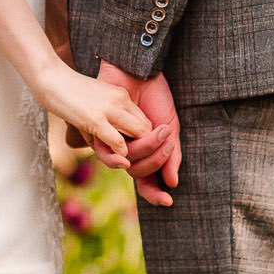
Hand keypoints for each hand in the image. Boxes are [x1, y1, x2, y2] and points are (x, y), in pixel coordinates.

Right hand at [38, 60, 151, 165]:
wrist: (49, 76)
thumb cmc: (67, 92)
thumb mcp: (92, 104)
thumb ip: (101, 123)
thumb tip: (100, 145)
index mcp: (122, 95)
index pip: (146, 120)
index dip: (144, 138)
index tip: (135, 150)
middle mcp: (121, 99)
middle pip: (148, 128)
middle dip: (146, 146)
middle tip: (136, 159)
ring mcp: (109, 109)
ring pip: (140, 135)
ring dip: (136, 152)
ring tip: (127, 160)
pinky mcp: (95, 119)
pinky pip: (118, 141)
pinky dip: (121, 153)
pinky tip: (118, 157)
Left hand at [97, 62, 181, 207]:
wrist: (140, 72)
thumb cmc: (155, 97)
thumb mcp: (169, 126)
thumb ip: (171, 154)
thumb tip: (171, 182)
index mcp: (145, 151)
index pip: (147, 181)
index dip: (155, 194)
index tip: (168, 201)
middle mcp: (128, 150)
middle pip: (140, 173)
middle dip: (157, 161)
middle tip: (168, 142)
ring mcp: (115, 142)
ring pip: (127, 165)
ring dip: (146, 153)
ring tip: (159, 132)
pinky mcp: (101, 132)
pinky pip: (111, 152)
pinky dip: (125, 151)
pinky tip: (136, 141)